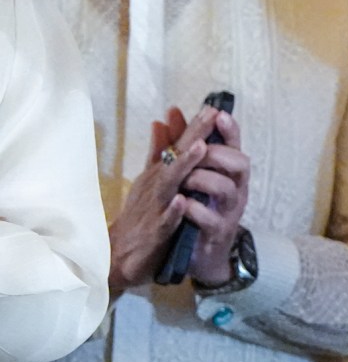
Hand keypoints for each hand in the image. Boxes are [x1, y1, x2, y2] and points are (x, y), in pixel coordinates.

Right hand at [107, 105, 216, 290]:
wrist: (119, 255)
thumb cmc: (140, 215)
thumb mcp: (150, 181)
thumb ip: (159, 153)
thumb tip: (162, 121)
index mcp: (160, 175)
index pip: (178, 147)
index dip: (194, 128)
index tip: (213, 106)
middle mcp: (157, 187)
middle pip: (175, 158)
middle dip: (193, 137)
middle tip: (210, 115)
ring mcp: (155, 209)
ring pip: (170, 185)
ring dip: (184, 167)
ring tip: (200, 149)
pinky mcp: (155, 233)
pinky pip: (165, 222)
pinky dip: (173, 211)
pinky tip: (183, 201)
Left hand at [179, 109, 252, 285]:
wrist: (198, 256)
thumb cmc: (194, 210)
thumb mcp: (185, 173)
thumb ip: (178, 144)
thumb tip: (171, 112)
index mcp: (228, 174)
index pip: (235, 146)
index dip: (230, 130)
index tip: (219, 114)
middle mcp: (235, 190)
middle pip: (240, 163)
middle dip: (216, 154)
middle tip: (196, 152)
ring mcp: (229, 211)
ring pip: (226, 187)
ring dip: (202, 179)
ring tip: (183, 182)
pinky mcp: (218, 233)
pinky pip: (211, 218)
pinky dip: (194, 210)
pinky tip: (182, 205)